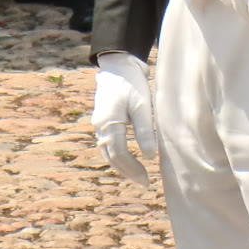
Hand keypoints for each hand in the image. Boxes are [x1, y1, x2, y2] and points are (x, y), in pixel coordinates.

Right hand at [92, 52, 156, 187]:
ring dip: (121, 165)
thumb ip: (145, 130)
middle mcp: (100, 126)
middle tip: (144, 183)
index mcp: (109, 123)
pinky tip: (130, 160)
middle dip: (127, 172)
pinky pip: (108, 144)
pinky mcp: (103, 121)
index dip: (132, 170)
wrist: (118, 65)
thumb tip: (149, 156)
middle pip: (111, 157)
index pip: (119, 154)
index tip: (146, 180)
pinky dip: (118, 155)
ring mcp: (99, 124)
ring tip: (138, 175)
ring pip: (108, 152)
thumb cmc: (132, 83)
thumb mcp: (143, 105)